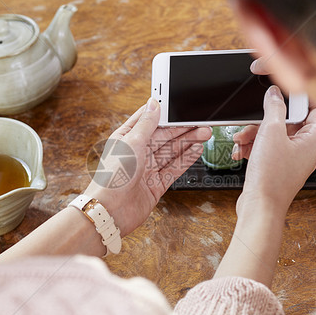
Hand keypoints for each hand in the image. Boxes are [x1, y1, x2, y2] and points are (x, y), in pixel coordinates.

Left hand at [84, 98, 210, 234]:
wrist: (110, 211)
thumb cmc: (112, 177)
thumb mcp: (131, 142)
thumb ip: (146, 124)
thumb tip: (153, 103)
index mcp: (126, 139)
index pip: (148, 121)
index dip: (165, 114)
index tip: (181, 107)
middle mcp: (137, 153)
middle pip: (164, 137)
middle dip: (183, 129)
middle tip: (201, 123)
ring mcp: (147, 169)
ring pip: (171, 152)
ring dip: (188, 142)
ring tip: (204, 133)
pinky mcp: (155, 185)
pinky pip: (174, 168)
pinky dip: (186, 159)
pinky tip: (196, 149)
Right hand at [233, 86, 315, 217]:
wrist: (259, 207)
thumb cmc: (271, 177)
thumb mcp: (271, 133)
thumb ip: (274, 108)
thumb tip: (275, 94)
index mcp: (314, 140)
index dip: (302, 97)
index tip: (284, 91)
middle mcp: (306, 149)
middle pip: (289, 121)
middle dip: (266, 120)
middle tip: (253, 122)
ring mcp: (292, 159)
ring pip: (274, 135)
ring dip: (254, 134)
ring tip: (240, 140)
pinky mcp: (278, 167)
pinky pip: (267, 148)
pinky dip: (253, 147)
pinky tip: (239, 151)